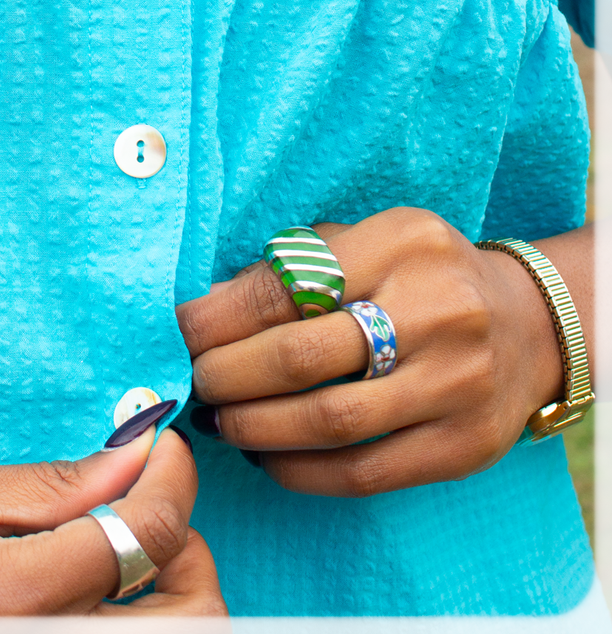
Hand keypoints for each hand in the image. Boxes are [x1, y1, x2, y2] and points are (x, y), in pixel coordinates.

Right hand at [0, 425, 225, 615]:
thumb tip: (139, 455)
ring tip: (128, 540)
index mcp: (18, 598)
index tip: (160, 439)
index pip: (148, 536)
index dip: (172, 474)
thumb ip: (57, 483)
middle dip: (189, 548)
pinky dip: (139, 612)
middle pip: (193, 617)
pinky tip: (104, 576)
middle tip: (148, 503)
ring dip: (173, 587)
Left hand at [177, 207, 580, 497]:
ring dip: (255, 427)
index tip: (181, 331)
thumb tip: (205, 307)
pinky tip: (266, 458)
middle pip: (303, 355)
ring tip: (221, 421)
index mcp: (403, 242)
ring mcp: (457, 382)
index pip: (291, 283)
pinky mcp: (464, 445)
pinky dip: (300, 471)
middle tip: (195, 381)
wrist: (530, 325)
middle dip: (229, 374)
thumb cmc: (419, 276)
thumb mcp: (369, 240)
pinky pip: (364, 472)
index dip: (222, 315)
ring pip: (330, 421)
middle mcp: (436, 309)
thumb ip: (295, 265)